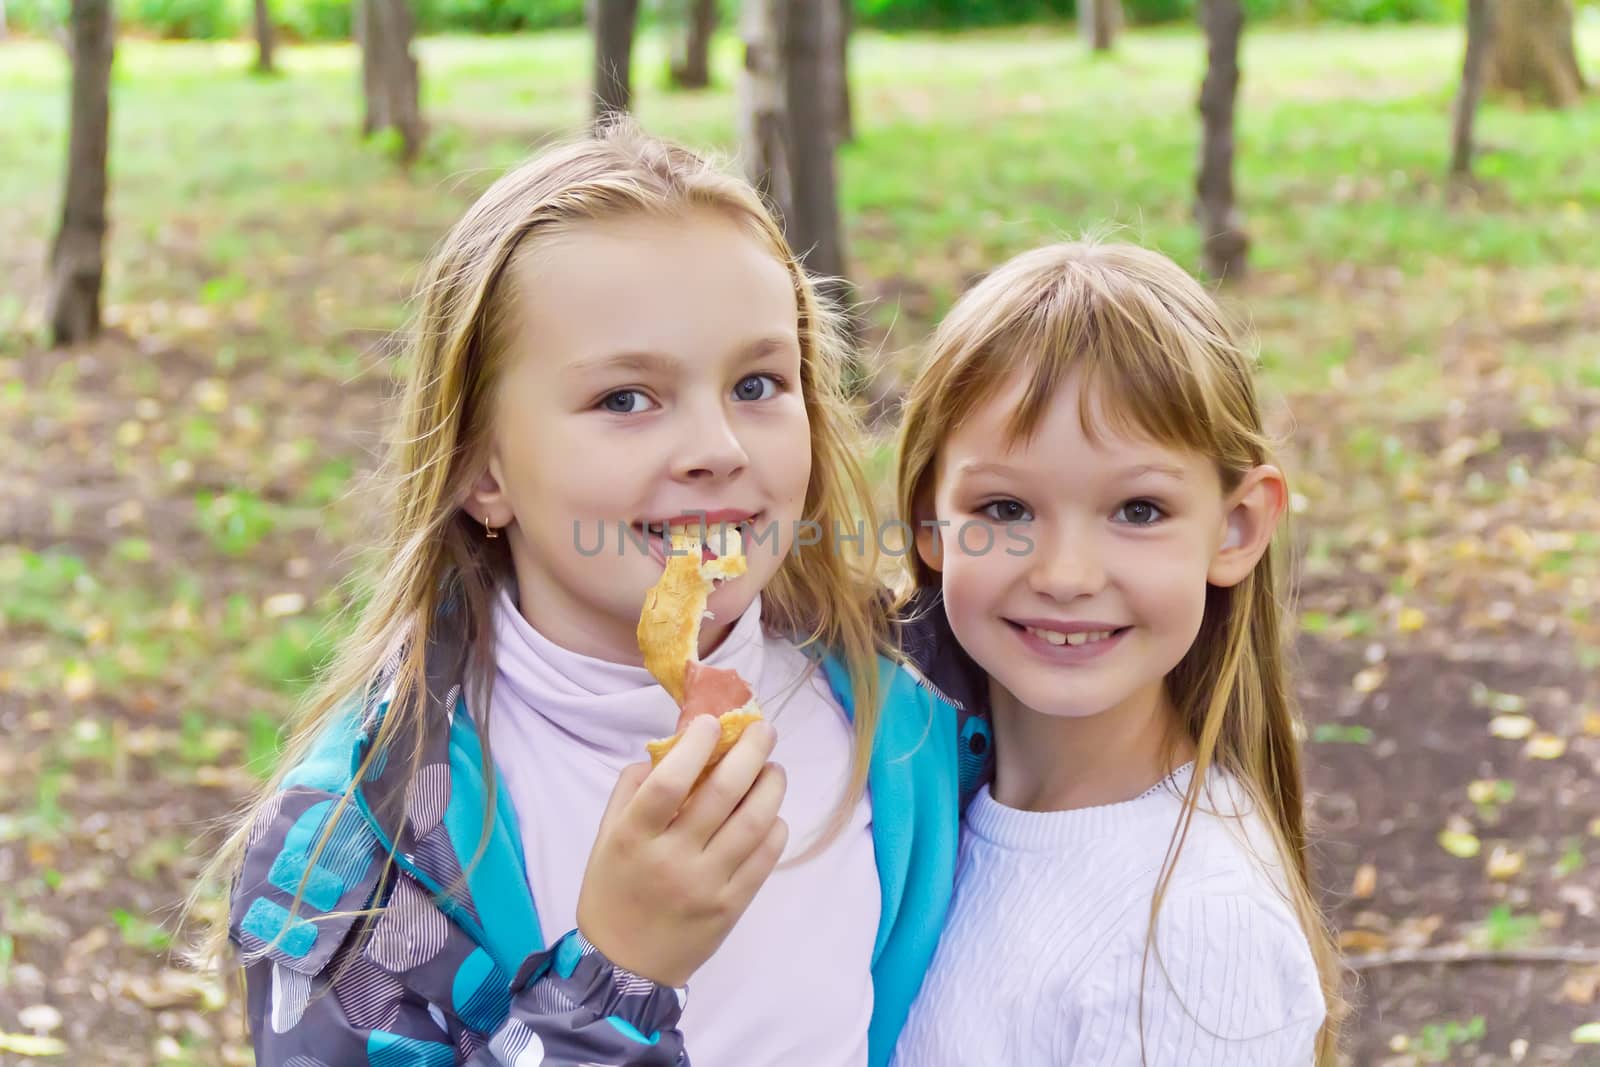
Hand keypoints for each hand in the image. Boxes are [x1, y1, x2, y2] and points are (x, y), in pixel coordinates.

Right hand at [575, 716, 788, 987]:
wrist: (625, 969)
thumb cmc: (613, 892)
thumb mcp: (605, 838)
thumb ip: (632, 790)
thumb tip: (674, 749)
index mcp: (633, 838)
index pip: (669, 783)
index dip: (695, 746)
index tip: (712, 722)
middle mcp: (671, 859)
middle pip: (722, 794)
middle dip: (750, 752)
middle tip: (763, 731)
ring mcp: (706, 885)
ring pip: (753, 823)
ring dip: (771, 786)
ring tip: (774, 768)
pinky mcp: (732, 906)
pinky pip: (765, 857)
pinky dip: (775, 826)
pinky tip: (771, 812)